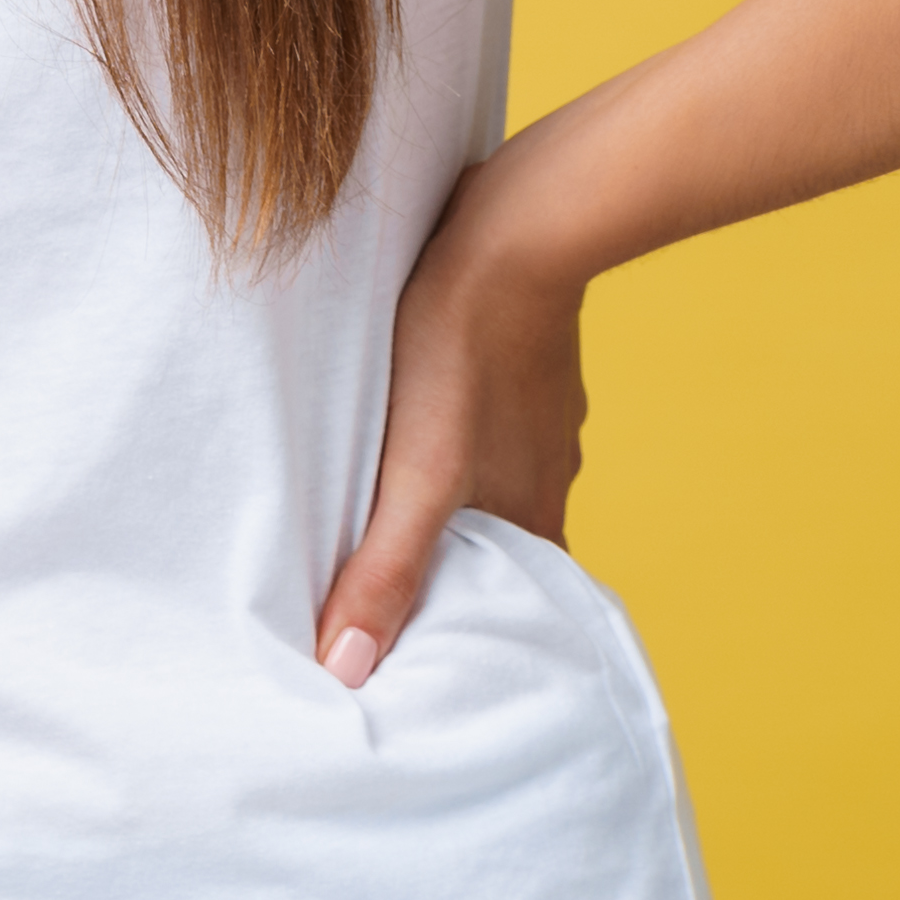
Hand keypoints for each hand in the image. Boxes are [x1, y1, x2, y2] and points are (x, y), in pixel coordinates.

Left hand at [315, 162, 592, 686]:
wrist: (518, 228)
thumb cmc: (457, 351)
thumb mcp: (414, 475)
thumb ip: (384, 571)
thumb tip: (347, 670)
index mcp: (534, 518)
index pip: (514, 608)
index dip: (474, 636)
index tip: (431, 658)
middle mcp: (552, 476)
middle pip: (502, 549)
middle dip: (458, 573)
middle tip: (400, 590)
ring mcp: (547, 418)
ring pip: (499, 484)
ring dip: (457, 504)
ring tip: (396, 512)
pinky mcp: (529, 365)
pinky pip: (497, 425)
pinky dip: (465, 441)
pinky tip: (426, 423)